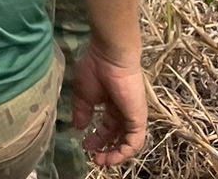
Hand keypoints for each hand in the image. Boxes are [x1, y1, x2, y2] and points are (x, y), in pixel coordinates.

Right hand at [71, 43, 146, 165]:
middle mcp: (124, 112)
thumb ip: (82, 112)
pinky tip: (112, 156)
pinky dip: (125, 152)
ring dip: (115, 154)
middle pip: (117, 136)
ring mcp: (132, 115)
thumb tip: (79, 127)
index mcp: (111, 104)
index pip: (106, 127)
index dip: (96, 138)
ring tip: (101, 160)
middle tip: (92, 156)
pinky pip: (135, 141)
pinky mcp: (138, 118)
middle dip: (105, 148)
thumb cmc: (95, 70)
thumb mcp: (83, 94)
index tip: (84, 144)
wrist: (110, 57)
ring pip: (128, 142)